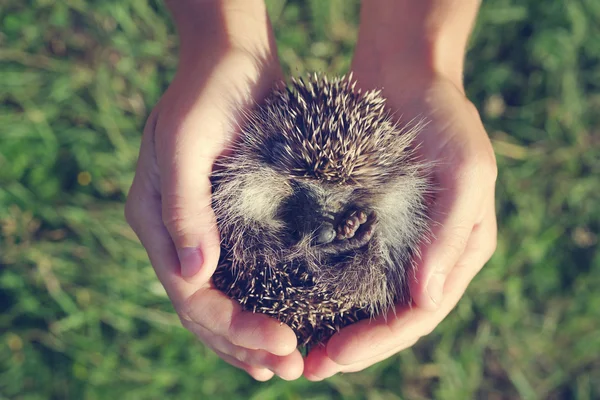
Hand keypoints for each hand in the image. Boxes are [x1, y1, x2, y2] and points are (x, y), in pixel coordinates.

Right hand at [125, 1, 303, 380]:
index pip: (189, 294)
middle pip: (204, 307)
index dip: (231, 327)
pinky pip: (246, 273)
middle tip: (290, 368)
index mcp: (154, 221)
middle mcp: (176, 233)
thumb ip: (184, 210)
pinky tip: (290, 320)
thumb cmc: (207, 93)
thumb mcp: (187, 143)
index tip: (281, 345)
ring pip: (224, 297)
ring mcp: (205, 228)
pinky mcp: (235, 219)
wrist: (233, 59)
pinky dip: (264, 301)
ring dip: (252, 334)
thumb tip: (192, 277)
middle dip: (244, 343)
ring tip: (289, 362)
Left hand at [303, 74, 497, 378]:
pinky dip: (322, 290)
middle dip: (352, 347)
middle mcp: (427, 254)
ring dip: (333, 327)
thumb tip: (427, 298)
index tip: (336, 356)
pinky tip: (291, 301)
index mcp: (460, 251)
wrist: (406, 71)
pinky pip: (344, 265)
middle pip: (390, 317)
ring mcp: (393, 240)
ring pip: (364, 299)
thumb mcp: (466, 166)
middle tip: (308, 367)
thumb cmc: (444, 114)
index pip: (421, 313)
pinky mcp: (363, 221)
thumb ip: (453, 231)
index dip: (380, 341)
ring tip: (294, 350)